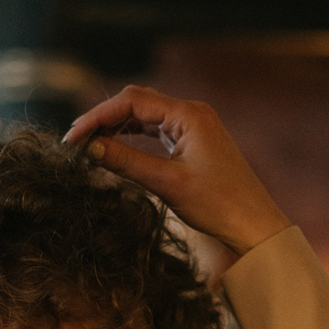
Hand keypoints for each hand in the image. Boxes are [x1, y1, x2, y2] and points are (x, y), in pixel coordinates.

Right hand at [65, 85, 291, 256]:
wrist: (255, 227)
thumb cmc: (219, 205)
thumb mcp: (167, 183)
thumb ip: (126, 162)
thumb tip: (89, 149)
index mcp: (189, 115)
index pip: (132, 101)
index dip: (98, 117)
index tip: (73, 138)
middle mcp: (192, 113)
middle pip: (137, 102)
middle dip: (104, 118)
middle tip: (76, 141)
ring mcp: (195, 127)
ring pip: (145, 116)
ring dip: (117, 127)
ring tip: (90, 145)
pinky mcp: (195, 144)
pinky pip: (156, 131)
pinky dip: (133, 137)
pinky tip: (116, 147)